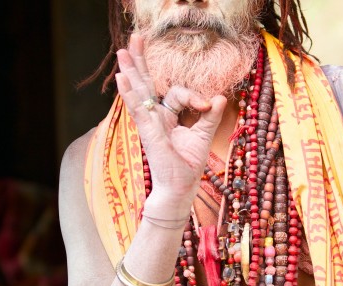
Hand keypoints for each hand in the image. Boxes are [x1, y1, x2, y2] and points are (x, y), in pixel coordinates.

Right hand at [115, 33, 225, 212]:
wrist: (179, 189)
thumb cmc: (188, 166)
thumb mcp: (203, 137)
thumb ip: (210, 116)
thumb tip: (220, 96)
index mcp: (168, 117)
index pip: (176, 93)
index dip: (193, 96)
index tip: (207, 104)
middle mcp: (156, 118)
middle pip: (148, 84)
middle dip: (142, 62)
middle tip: (135, 39)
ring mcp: (150, 124)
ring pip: (140, 92)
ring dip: (132, 70)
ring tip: (123, 50)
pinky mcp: (148, 133)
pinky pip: (138, 110)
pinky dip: (131, 94)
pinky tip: (123, 78)